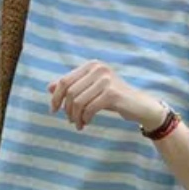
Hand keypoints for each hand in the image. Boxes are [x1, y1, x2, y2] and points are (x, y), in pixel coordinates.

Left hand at [48, 62, 165, 131]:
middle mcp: (98, 69)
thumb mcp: (91, 90)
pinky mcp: (112, 93)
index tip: (53, 110)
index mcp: (92, 65)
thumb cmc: (113, 98)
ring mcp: (106, 80)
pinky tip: (87, 123)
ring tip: (78, 124)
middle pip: (70, 91)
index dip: (56, 97)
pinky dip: (85, 118)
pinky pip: (89, 108)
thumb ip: (73, 86)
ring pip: (78, 101)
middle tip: (70, 121)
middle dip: (67, 109)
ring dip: (75, 116)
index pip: (65, 80)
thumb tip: (49, 87)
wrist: (139, 105)